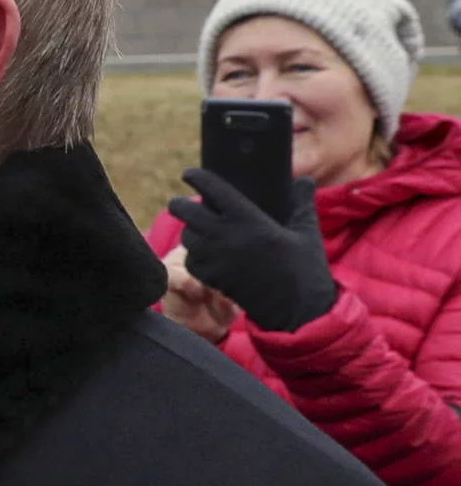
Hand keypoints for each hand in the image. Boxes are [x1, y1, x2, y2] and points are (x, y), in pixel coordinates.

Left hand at [167, 169, 337, 332]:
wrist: (297, 311)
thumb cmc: (305, 269)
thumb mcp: (306, 233)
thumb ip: (302, 203)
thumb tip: (304, 179)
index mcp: (248, 220)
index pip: (213, 190)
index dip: (197, 178)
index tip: (188, 174)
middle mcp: (226, 236)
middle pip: (186, 212)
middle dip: (178, 204)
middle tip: (181, 203)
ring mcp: (216, 259)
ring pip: (186, 236)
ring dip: (188, 229)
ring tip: (196, 227)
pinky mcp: (212, 278)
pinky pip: (191, 260)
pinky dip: (193, 254)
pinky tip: (203, 252)